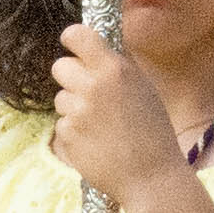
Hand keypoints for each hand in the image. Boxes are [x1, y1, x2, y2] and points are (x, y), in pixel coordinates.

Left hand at [43, 22, 187, 204]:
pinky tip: (96, 142)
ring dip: (74, 107)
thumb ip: (119, 68)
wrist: (150, 176)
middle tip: (88, 91)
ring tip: (100, 124)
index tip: (72, 43)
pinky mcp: (66, 135)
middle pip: (60, 66)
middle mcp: (93, 86)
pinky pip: (62, 124)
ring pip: (61, 97)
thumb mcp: (143, 89)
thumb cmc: (153, 133)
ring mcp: (77, 111)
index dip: (72, 38)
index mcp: (115, 70)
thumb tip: (98, 48)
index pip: (78, 35)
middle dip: (71, 77)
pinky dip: (74, 132)